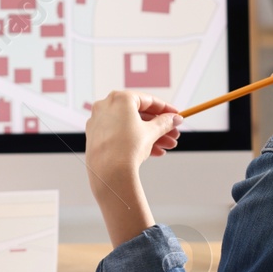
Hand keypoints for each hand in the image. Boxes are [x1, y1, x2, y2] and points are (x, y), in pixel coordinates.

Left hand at [84, 92, 176, 244]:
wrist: (109, 172)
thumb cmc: (127, 148)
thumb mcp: (151, 132)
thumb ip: (164, 123)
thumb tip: (174, 119)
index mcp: (120, 98)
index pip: (148, 100)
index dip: (165, 109)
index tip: (176, 116)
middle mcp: (106, 106)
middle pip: (139, 114)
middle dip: (159, 126)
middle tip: (174, 134)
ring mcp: (99, 121)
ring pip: (131, 126)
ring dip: (152, 136)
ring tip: (169, 146)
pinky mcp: (96, 136)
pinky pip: (120, 134)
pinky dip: (136, 140)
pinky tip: (155, 152)